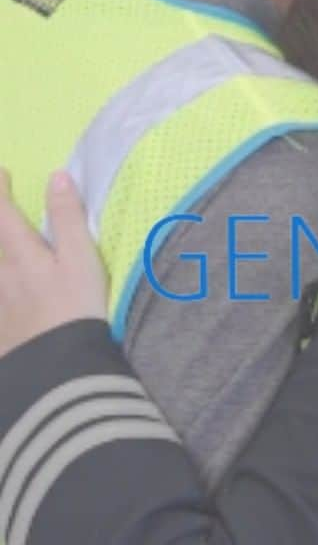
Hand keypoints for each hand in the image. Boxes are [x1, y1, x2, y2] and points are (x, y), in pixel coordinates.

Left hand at [0, 171, 108, 358]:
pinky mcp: (0, 330)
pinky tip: (7, 297)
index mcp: (21, 255)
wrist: (60, 371)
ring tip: (9, 262)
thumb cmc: (77, 310)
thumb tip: (57, 176)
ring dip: (0, 260)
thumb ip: (68, 219)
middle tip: (0, 212)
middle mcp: (0, 276)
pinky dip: (2, 294)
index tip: (2, 173)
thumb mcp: (82, 261)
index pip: (2, 211)